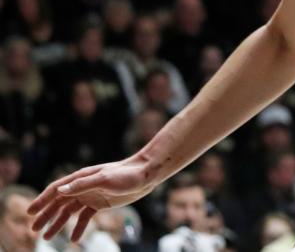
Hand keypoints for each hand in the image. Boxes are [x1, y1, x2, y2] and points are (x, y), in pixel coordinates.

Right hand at [29, 155, 156, 241]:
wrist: (145, 175)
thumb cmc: (125, 174)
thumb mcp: (104, 179)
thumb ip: (83, 184)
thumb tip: (61, 190)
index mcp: (81, 178)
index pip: (56, 189)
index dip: (42, 200)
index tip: (29, 212)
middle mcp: (83, 187)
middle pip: (59, 202)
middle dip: (46, 215)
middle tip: (34, 229)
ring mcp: (91, 195)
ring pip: (69, 212)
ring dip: (58, 223)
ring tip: (46, 237)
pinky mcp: (100, 204)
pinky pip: (84, 217)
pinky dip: (78, 227)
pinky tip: (73, 239)